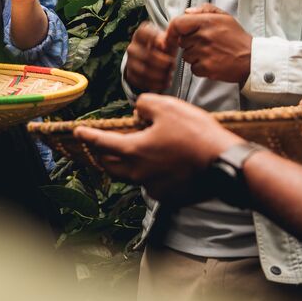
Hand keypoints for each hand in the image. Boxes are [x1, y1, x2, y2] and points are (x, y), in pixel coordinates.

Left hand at [74, 93, 244, 203]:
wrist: (224, 164)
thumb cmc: (196, 134)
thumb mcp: (168, 106)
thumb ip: (145, 105)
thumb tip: (138, 112)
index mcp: (134, 150)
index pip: (103, 142)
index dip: (88, 135)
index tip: (78, 132)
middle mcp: (138, 173)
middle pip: (111, 165)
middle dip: (102, 154)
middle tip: (101, 145)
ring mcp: (153, 187)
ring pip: (131, 175)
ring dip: (128, 163)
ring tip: (136, 150)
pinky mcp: (168, 195)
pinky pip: (151, 183)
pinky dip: (149, 172)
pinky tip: (161, 162)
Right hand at [124, 22, 176, 92]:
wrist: (154, 59)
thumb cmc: (164, 46)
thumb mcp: (168, 39)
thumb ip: (168, 38)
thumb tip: (164, 43)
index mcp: (141, 34)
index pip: (144, 33)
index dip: (154, 39)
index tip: (164, 46)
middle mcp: (132, 47)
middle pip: (147, 56)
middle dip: (163, 63)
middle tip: (173, 65)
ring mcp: (130, 62)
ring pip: (144, 71)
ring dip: (160, 75)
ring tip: (170, 75)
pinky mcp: (131, 75)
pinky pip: (142, 82)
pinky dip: (156, 84)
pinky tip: (165, 83)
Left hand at [165, 3, 251, 84]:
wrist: (252, 59)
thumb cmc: (237, 38)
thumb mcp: (225, 17)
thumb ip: (205, 10)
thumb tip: (187, 11)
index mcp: (207, 22)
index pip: (178, 23)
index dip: (172, 30)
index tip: (173, 35)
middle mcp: (204, 37)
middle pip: (181, 41)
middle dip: (190, 43)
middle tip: (206, 44)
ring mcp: (205, 53)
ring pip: (186, 56)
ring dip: (195, 56)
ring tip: (211, 53)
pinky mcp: (207, 68)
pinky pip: (193, 68)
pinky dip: (200, 68)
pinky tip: (212, 62)